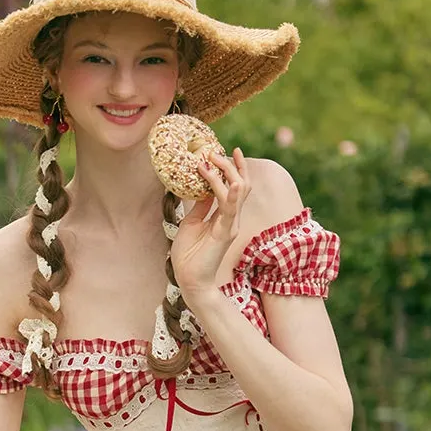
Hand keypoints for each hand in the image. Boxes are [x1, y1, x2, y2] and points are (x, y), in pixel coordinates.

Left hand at [169, 146, 250, 298]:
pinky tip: (232, 183)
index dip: (234, 168)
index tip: (227, 150)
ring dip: (224, 174)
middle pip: (241, 185)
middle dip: (230, 166)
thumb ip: (200, 207)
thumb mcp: (191, 222)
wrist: (190, 280)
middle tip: (214, 152)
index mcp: (224, 216)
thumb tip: (201, 188)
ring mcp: (230, 225)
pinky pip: (230, 211)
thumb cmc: (189, 255)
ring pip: (236, 192)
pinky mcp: (225, 233)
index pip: (235, 187)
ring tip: (211, 160)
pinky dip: (232, 196)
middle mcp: (231, 218)